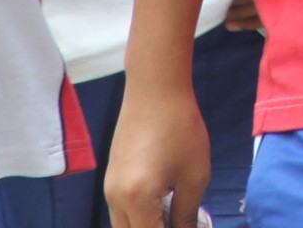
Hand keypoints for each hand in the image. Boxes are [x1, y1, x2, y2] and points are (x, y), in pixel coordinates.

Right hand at [108, 84, 213, 227]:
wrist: (155, 89)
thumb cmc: (180, 127)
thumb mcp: (194, 175)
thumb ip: (187, 214)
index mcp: (137, 199)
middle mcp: (115, 198)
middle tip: (179, 224)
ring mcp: (109, 188)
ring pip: (123, 226)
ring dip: (145, 227)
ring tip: (172, 219)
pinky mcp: (110, 177)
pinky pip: (121, 211)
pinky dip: (138, 218)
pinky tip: (162, 208)